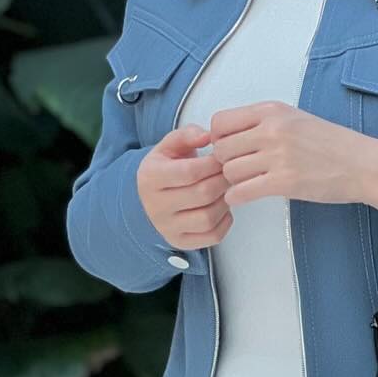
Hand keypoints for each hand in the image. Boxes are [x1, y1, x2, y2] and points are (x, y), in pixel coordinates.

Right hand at [136, 124, 232, 247]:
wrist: (147, 199)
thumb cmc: (165, 168)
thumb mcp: (169, 146)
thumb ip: (187, 135)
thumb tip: (208, 136)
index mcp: (151, 178)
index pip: (189, 172)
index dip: (212, 163)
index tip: (222, 157)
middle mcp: (156, 206)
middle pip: (202, 194)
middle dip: (223, 180)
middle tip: (230, 171)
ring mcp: (168, 228)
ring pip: (208, 218)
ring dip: (225, 201)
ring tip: (225, 188)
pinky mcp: (181, 242)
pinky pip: (212, 237)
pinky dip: (225, 222)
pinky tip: (222, 207)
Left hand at [206, 102, 377, 208]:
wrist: (363, 164)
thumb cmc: (332, 144)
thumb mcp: (296, 118)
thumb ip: (264, 123)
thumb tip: (229, 136)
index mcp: (273, 110)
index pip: (221, 122)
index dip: (218, 138)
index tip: (228, 148)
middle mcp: (272, 129)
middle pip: (221, 148)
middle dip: (224, 162)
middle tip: (237, 169)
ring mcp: (278, 156)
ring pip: (229, 171)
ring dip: (233, 181)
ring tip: (247, 182)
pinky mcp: (284, 182)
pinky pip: (241, 192)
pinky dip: (237, 197)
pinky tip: (246, 196)